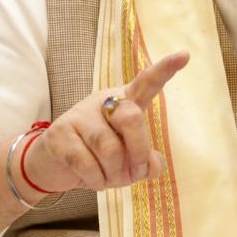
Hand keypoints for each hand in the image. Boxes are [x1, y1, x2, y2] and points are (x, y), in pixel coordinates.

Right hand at [22, 51, 189, 194]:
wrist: (52, 164)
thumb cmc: (99, 158)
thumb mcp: (128, 162)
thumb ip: (147, 163)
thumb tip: (152, 165)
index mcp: (125, 101)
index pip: (147, 82)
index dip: (165, 69)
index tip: (184, 55)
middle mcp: (103, 101)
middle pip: (131, 118)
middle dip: (139, 152)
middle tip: (136, 173)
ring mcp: (79, 115)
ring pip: (109, 147)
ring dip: (114, 173)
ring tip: (111, 179)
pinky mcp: (59, 134)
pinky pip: (86, 163)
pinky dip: (96, 181)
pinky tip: (94, 181)